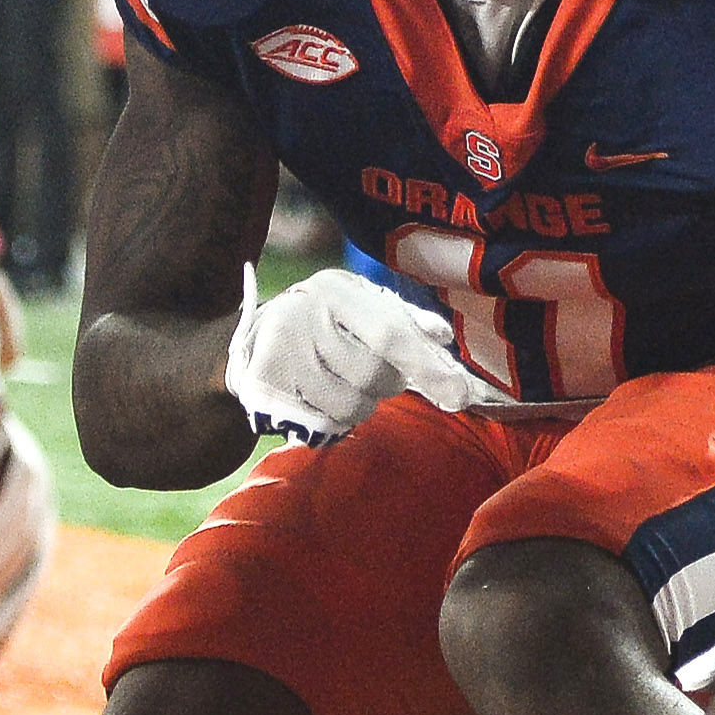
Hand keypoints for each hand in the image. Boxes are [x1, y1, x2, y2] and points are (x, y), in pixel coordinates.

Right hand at [222, 266, 485, 443]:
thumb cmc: (324, 318)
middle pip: (375, 376)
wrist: (254, 337)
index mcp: (335, 290)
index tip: (461, 396)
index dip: (428, 367)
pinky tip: (322, 395)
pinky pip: (325, 423)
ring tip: (344, 380)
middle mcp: (303, 318)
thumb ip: (405, 318)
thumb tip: (444, 337)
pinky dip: (336, 418)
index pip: (390, 334)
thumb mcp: (361, 302)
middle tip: (372, 369)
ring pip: (353, 406)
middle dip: (389, 382)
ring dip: (363, 403)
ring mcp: (281, 356)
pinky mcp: (266, 391)